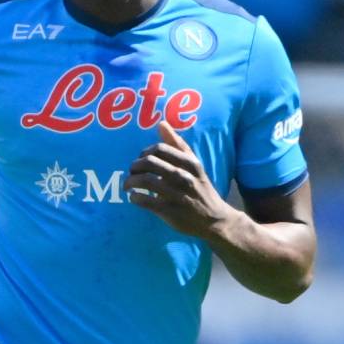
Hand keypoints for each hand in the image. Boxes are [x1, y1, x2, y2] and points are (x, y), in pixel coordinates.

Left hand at [124, 121, 232, 237]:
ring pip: (145, 181)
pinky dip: (135, 198)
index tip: (141, 160)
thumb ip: (178, 145)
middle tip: (131, 172)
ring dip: (130, 181)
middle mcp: (184, 177)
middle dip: (134, 166)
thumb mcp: (195, 165)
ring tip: (128, 185)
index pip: (160, 149)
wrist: (215, 219)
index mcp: (190, 164)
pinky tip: (134, 197)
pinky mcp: (170, 212)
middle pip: (149, 163)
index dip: (144, 153)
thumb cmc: (201, 189)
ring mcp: (177, 195)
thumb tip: (161, 124)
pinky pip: (145, 201)